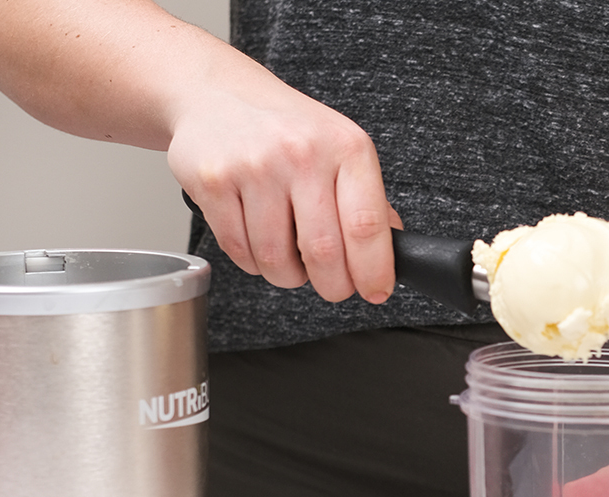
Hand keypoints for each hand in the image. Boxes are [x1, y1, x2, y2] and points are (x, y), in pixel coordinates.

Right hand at [167, 68, 400, 303]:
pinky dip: (253, 262)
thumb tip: (394, 249)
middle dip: (332, 285)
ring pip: (276, 259)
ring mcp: (255, 166)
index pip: (367, 226)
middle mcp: (302, 154)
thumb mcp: (342, 149)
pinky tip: (259, 241)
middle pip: (324, 252)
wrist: (218, 93)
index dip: (373, 270)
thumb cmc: (287, 128)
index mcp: (346, 147)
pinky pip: (239, 251)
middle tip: (333, 286)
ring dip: (288, 275)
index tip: (376, 291)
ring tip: (291, 258)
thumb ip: (370, 200)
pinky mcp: (214, 182)